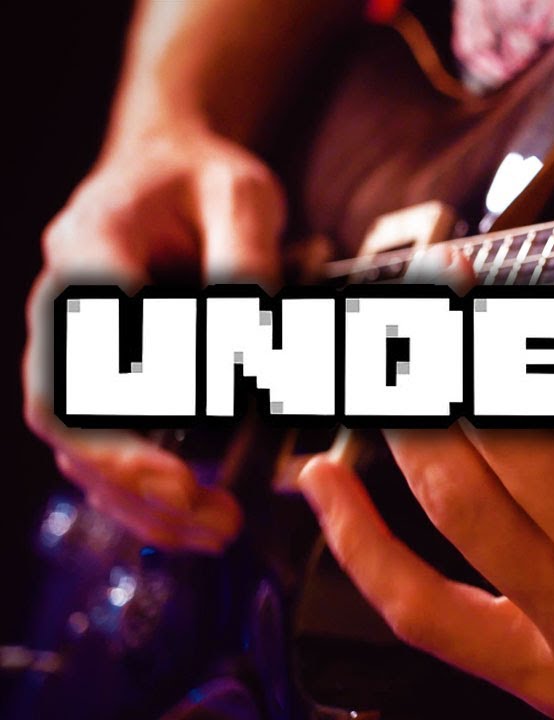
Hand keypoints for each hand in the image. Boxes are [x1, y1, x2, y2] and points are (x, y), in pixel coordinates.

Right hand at [24, 123, 285, 552]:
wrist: (171, 166)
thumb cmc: (203, 175)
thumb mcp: (242, 195)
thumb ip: (246, 261)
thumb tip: (252, 345)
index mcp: (88, 252)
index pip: (80, 354)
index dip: (117, 427)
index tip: (179, 471)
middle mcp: (65, 308)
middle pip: (67, 418)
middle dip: (134, 481)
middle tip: (213, 516)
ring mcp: (76, 345)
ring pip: (80, 445)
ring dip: (141, 498)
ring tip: (219, 530)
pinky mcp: (103, 372)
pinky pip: (107, 441)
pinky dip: (146, 485)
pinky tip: (197, 513)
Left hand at [297, 167, 553, 714]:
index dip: (507, 316)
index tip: (470, 274)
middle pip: (502, 434)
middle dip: (450, 350)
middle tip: (419, 294)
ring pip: (458, 506)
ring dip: (410, 420)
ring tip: (390, 361)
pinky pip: (429, 616)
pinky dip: (361, 550)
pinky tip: (324, 488)